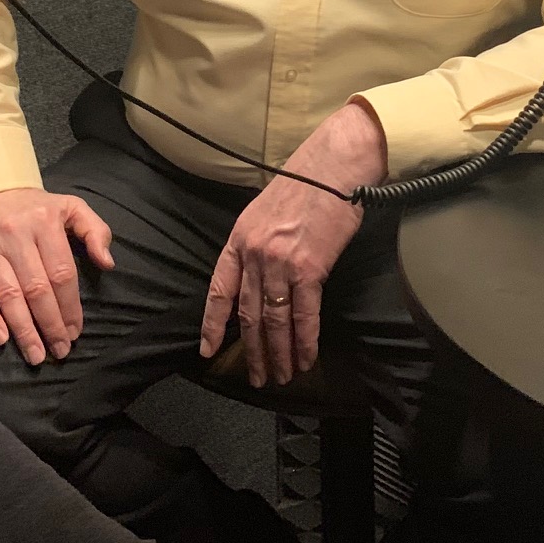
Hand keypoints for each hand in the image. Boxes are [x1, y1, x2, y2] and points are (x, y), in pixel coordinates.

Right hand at [0, 188, 114, 365]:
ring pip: (9, 295)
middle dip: (50, 324)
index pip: (61, 273)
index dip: (70, 306)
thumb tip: (107, 263)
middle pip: (37, 289)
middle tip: (60, 350)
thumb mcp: (71, 207)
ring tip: (36, 354)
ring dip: (24, 329)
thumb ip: (95, 231)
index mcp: (44, 221)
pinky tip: (1, 338)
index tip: (75, 331)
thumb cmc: (35, 208)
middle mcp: (15, 234)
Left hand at [199, 101, 387, 386]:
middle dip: (252, 350)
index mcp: (239, 238)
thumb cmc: (307, 182)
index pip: (219, 290)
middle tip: (256, 377)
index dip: (213, 324)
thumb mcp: (266, 210)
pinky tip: (305, 359)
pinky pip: (304, 315)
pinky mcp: (310, 268)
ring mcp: (280, 262)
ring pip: (274, 320)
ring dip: (278, 353)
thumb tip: (260, 277)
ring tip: (280, 376)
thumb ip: (257, 243)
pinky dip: (304, 342)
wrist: (335, 165)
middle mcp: (255, 253)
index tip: (208, 350)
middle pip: (248, 313)